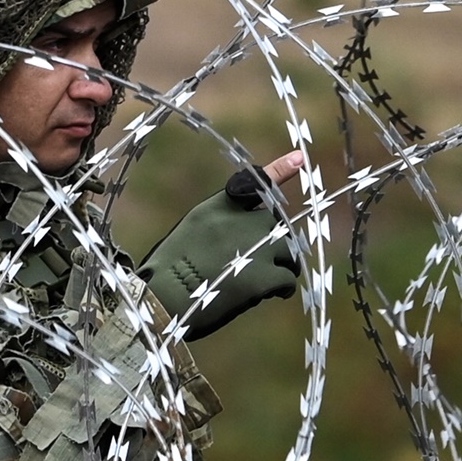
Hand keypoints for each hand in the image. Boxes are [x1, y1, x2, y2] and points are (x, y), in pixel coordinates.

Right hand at [138, 151, 303, 339]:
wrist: (162, 301)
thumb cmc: (168, 274)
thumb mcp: (189, 233)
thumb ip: (219, 226)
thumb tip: (249, 237)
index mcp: (217, 209)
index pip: (253, 184)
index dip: (280, 170)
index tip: (299, 159)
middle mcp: (239, 222)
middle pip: (278, 223)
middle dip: (276, 242)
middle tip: (265, 262)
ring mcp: (254, 248)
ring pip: (289, 251)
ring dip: (284, 265)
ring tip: (269, 282)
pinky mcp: (262, 277)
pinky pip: (288, 278)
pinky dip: (284, 288)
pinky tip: (274, 294)